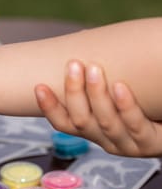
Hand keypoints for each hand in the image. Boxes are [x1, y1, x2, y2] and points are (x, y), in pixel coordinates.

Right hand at [35, 60, 161, 156]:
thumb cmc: (143, 104)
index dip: (49, 107)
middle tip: (73, 65)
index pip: (63, 123)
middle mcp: (106, 141)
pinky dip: (125, 105)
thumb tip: (79, 43)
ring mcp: (128, 145)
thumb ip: (96, 79)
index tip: (39, 86)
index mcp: (93, 131)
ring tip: (94, 69)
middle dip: (74, 92)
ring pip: (105, 122)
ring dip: (96, 95)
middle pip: (81, 121)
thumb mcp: (114, 94)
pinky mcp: (151, 144)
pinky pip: (135, 125)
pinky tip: (120, 86)